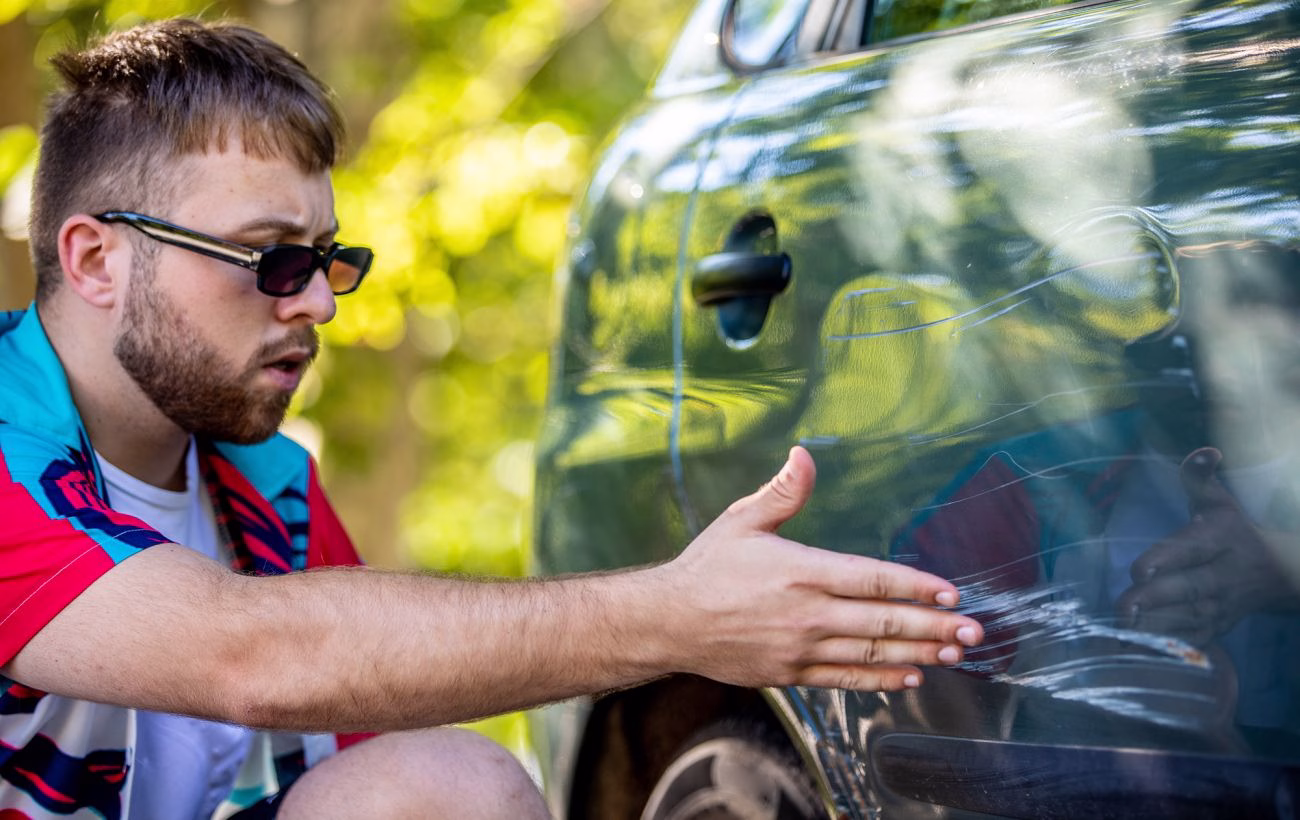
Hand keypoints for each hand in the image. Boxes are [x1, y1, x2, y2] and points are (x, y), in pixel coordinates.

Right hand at [652, 446, 982, 691]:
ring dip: (918, 654)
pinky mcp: (791, 674)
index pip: (874, 579)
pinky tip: (909, 677)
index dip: (918, 587)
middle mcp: (807, 613)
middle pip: (883, 621)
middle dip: (934, 627)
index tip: (952, 593)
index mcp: (801, 571)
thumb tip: (804, 455)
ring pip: (871, 653)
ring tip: (954, 654)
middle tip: (974, 631)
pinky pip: (846, 679)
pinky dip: (881, 679)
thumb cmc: (706, 568)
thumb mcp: (743, 521)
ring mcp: (801, 648)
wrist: (669, 622)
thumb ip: (782, 492)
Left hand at [1118, 447, 1298, 644]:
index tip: (1138, 571)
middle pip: (1190, 589)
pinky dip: (1168, 647)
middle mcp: (1224, 575)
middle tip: (1123, 606)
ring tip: (1121, 630)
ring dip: (1156, 627)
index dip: (1166, 560)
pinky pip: (1194, 640)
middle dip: (1155, 600)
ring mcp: (1223, 605)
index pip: (1193, 550)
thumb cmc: (1233, 531)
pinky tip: (1138, 649)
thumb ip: (1200, 478)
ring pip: (1190, 620)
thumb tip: (1203, 452)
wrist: (1279, 572)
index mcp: (1221, 540)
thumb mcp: (1218, 501)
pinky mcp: (1219, 627)